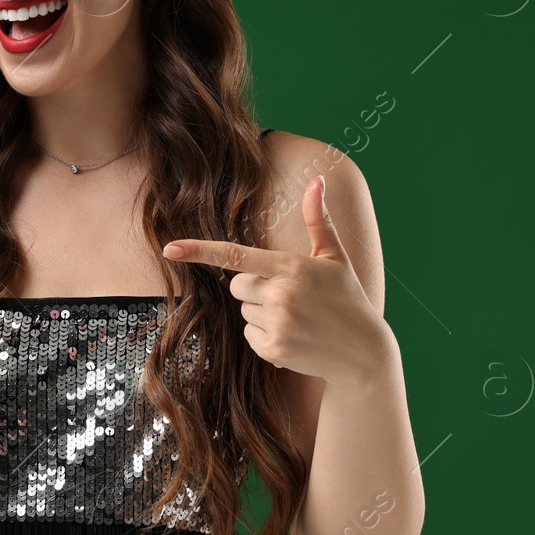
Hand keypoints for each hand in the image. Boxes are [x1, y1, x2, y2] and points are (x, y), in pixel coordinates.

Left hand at [162, 175, 391, 386]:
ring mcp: (276, 324)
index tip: (170, 248)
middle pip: (237, 285)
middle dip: (255, 288)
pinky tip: (294, 336)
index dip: (199, 250)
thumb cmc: (348, 299)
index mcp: (292, 267)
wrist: (364, 353)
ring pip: (244, 310)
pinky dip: (266, 336)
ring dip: (262, 313)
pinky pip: (249, 335)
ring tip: (296, 318)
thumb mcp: (335, 258)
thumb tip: (317, 181)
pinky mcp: (272, 349)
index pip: (236, 255)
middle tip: (289, 296)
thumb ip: (318, 219)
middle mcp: (281, 295)